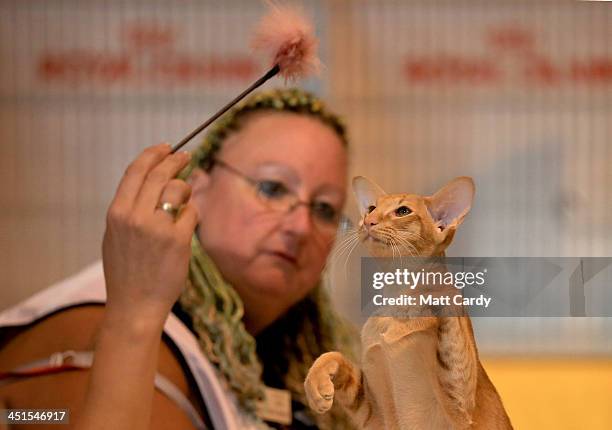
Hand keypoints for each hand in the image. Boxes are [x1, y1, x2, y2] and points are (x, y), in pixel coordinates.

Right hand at [101, 143, 197, 324]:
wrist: (134, 304)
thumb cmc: (126, 271)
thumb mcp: (115, 235)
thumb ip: (131, 208)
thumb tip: (153, 181)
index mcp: (116, 212)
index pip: (136, 170)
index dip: (153, 154)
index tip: (165, 147)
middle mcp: (135, 216)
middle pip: (160, 173)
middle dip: (176, 160)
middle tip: (186, 156)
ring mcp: (157, 227)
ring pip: (178, 189)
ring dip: (185, 190)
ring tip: (184, 200)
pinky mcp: (178, 240)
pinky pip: (191, 213)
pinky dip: (191, 215)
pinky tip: (186, 225)